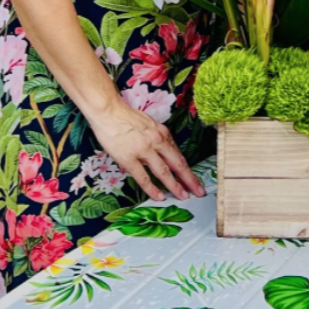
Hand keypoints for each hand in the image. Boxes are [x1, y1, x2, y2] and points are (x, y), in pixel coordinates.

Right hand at [88, 98, 205, 202]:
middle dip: (190, 179)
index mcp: (163, 133)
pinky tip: (160, 197)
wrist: (108, 111)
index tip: (194, 180)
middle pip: (177, 164)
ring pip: (164, 172)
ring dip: (175, 186)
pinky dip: (153, 189)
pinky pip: (144, 177)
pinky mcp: (129, 158)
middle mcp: (157, 141)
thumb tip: (164, 153)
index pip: (178, 155)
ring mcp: (143, 150)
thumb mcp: (149, 125)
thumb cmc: (126, 117)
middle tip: (199, 192)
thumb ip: (157, 139)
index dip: (188, 169)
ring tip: (183, 197)